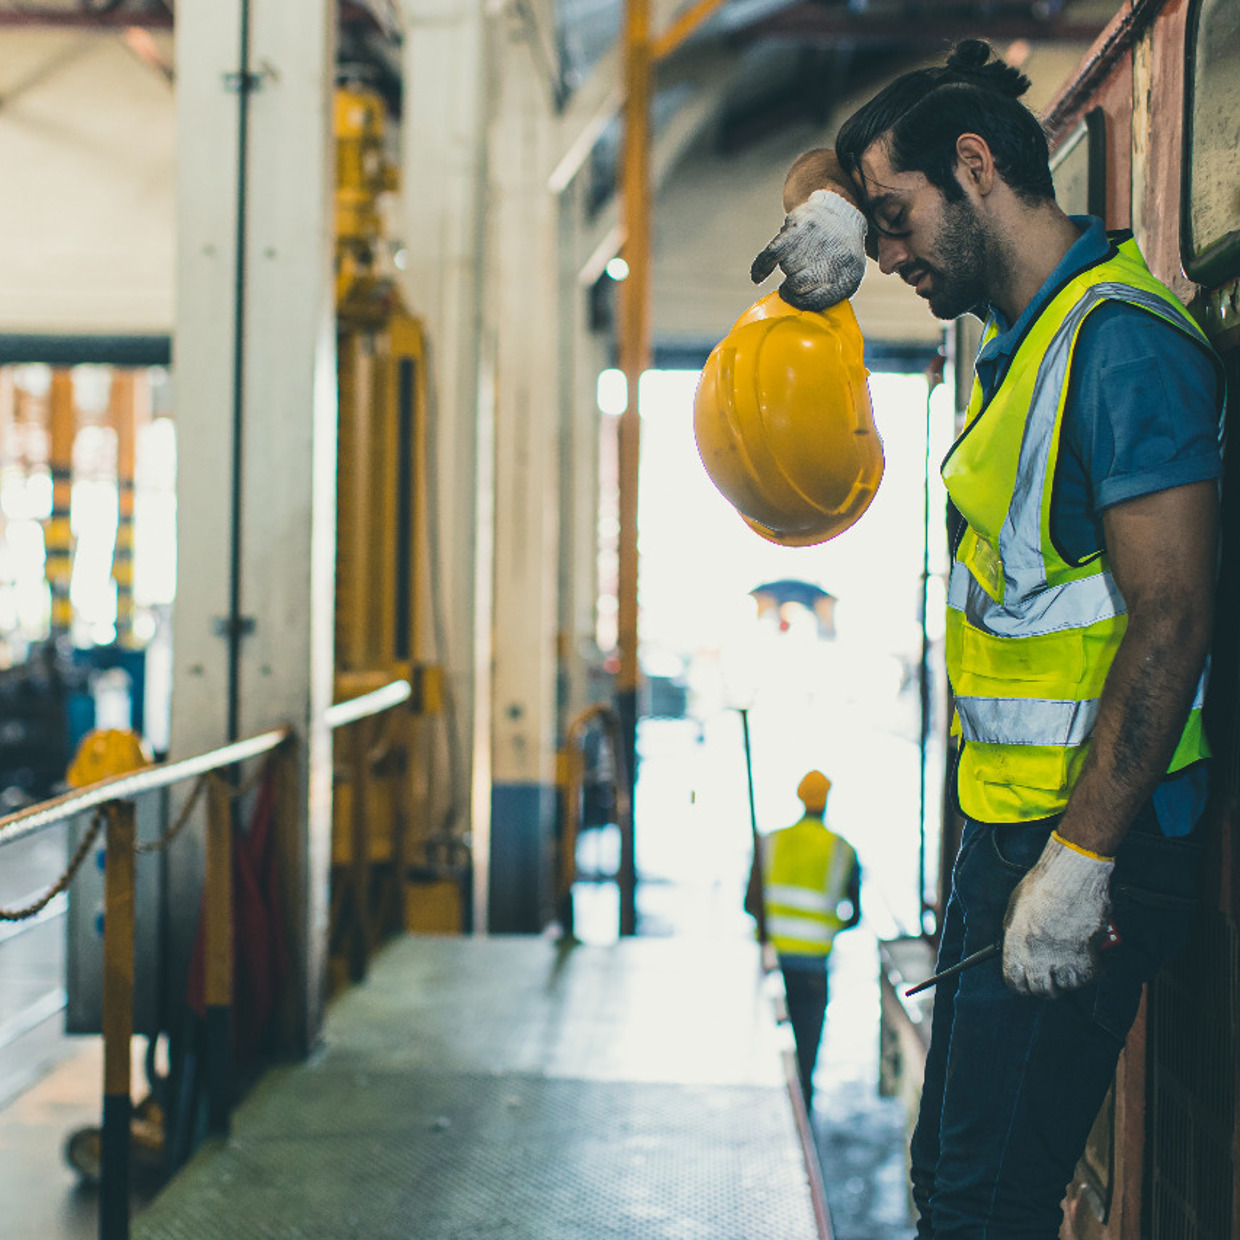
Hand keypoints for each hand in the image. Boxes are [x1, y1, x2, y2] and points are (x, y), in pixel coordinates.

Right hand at [750, 189, 867, 310]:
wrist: (842, 214)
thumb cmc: (839, 255)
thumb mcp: (847, 278)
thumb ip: (829, 297)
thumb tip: (801, 312)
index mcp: (848, 276)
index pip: (815, 301)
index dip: (801, 302)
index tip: (796, 298)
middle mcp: (833, 258)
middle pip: (797, 285)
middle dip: (793, 284)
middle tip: (797, 277)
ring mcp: (815, 242)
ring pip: (787, 268)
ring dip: (788, 267)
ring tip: (801, 256)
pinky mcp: (799, 228)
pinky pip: (772, 255)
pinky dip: (761, 267)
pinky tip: (758, 277)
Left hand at [1002, 831, 1114, 997]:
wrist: (1071, 875)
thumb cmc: (1042, 885)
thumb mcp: (1015, 908)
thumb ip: (1014, 932)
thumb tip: (1015, 948)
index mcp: (1016, 945)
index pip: (1015, 983)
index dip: (1022, 984)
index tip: (1028, 982)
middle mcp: (1038, 957)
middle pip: (1043, 990)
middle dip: (1047, 986)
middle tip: (1052, 976)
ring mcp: (1064, 959)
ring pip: (1067, 986)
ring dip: (1069, 978)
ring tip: (1069, 963)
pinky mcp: (1088, 956)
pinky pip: (1090, 976)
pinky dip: (1091, 970)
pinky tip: (1089, 958)